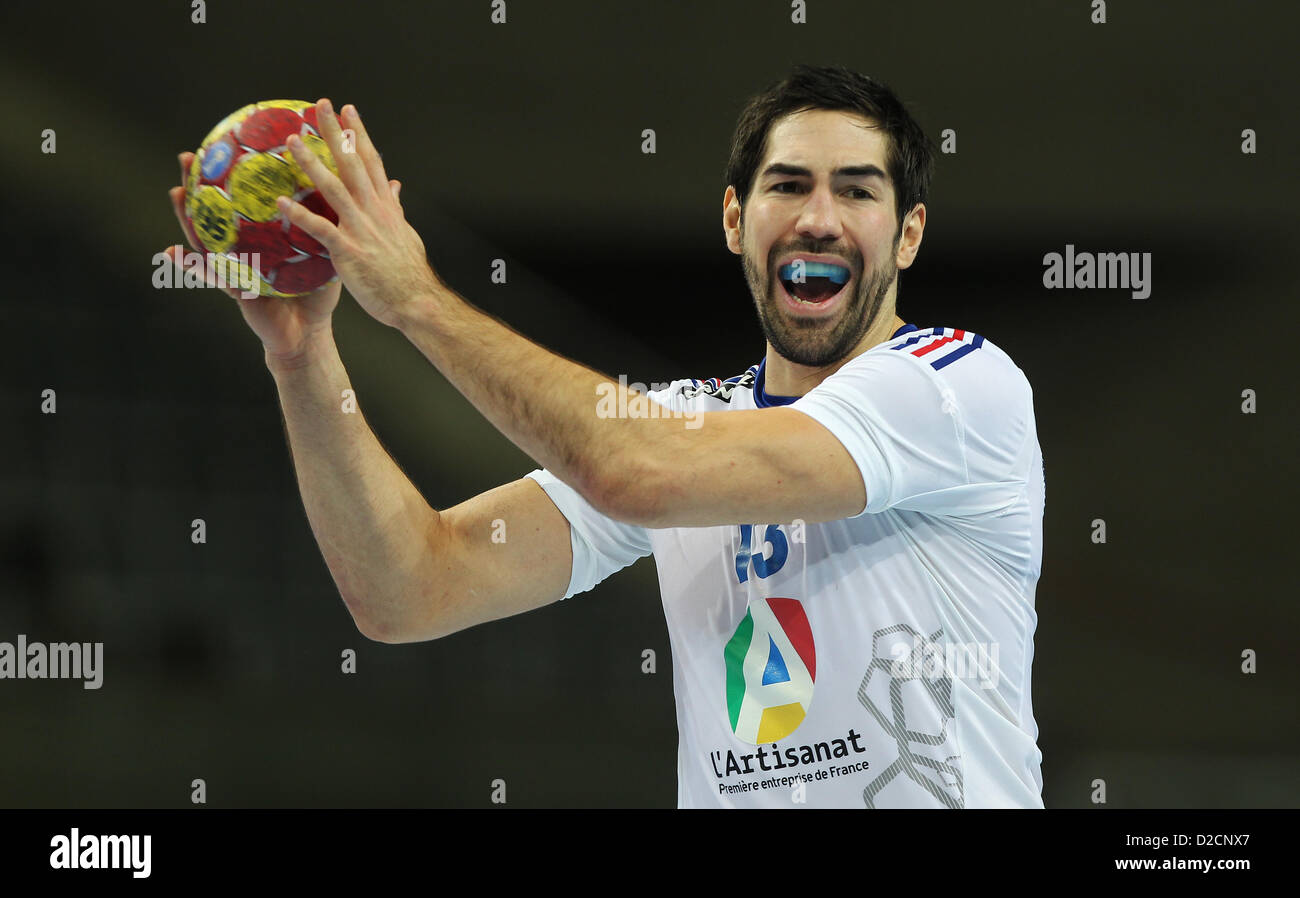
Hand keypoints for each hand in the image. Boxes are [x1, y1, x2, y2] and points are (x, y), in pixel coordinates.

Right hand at [164, 151, 341, 363]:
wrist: (308, 334)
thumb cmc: (316, 293)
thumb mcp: (326, 255)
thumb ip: (331, 228)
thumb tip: (352, 193)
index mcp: (263, 239)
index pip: (246, 201)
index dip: (237, 176)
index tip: (228, 144)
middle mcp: (244, 249)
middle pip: (219, 212)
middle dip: (202, 185)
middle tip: (188, 157)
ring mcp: (236, 268)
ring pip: (206, 237)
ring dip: (187, 216)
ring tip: (175, 193)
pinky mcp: (236, 290)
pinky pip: (213, 275)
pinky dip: (191, 264)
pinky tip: (171, 251)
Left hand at [277, 98, 441, 328]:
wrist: (416, 302)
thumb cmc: (409, 274)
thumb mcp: (406, 235)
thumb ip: (396, 209)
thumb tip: (396, 187)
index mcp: (386, 207)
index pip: (372, 162)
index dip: (359, 134)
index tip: (349, 111)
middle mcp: (374, 211)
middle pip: (352, 164)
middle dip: (336, 132)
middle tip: (321, 105)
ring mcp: (361, 230)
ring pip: (334, 189)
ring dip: (311, 164)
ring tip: (291, 142)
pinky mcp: (349, 251)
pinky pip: (320, 230)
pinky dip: (301, 216)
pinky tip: (281, 203)